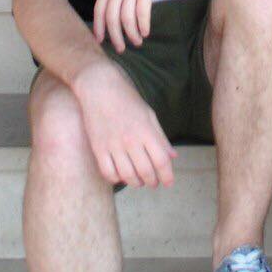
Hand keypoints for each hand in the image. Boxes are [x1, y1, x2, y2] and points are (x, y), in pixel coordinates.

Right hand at [73, 57, 176, 187]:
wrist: (100, 88)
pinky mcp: (98, 148)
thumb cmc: (127, 100)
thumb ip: (160, 137)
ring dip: (137, 183)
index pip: (161, 161)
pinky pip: (108, 173)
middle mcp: (130, 140)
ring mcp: (113, 145)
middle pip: (146, 171)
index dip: (167, 175)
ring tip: (140, 181)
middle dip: (153, 181)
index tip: (168, 182)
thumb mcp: (149, 114)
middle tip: (154, 182)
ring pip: (128, 176)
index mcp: (146, 130)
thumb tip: (172, 157)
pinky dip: (117, 179)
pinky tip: (121, 176)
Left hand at [93, 0, 177, 52]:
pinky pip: (141, 13)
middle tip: (121, 49)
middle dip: (115, 37)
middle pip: (110, 18)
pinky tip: (146, 32)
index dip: (98, 27)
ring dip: (131, 34)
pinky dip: (143, 25)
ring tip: (137, 42)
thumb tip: (115, 3)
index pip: (99, 9)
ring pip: (126, 18)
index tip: (100, 41)